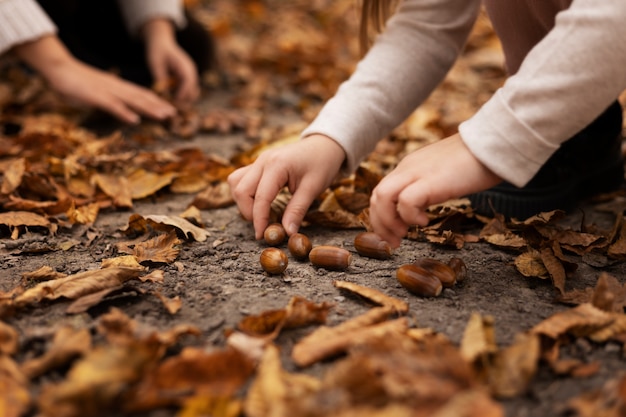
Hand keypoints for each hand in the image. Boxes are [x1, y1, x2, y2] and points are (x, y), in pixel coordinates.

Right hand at [13, 35, 176, 123]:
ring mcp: (107, 91)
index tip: (171, 110)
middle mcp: (117, 88)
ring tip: (163, 116)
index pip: (142, 95)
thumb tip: (123, 111)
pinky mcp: (95, 96)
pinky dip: (124, 112)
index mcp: (118, 87)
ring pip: (132, 100)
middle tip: (175, 115)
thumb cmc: (77, 83)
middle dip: (159, 106)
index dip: (157, 102)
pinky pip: (112, 105)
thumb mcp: (99, 93)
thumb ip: (112, 101)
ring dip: (149, 109)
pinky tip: (134, 120)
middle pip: (142, 97)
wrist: (59, 68)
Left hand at [142, 18, 199, 104]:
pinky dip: (182, 95)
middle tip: (172, 107)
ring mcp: (191, 74)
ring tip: (172, 104)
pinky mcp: (188, 76)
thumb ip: (160, 79)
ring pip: (193, 92)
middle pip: (193, 91)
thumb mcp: (155, 64)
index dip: (181, 94)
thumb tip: (163, 94)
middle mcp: (191, 70)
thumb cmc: (157, 51)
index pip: (187, 83)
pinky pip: (189, 90)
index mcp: (184, 65)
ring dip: (184, 99)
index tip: (172, 102)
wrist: (162, 41)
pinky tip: (172, 98)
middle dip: (184, 100)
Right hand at [228, 134, 346, 239]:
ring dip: (244, 202)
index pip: (260, 197)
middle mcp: (263, 161)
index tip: (263, 236)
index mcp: (277, 165)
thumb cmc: (322, 164)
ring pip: (236, 183)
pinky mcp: (259, 164)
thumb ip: (297, 210)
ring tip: (262, 212)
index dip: (259, 219)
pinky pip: (241, 179)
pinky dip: (246, 193)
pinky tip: (261, 202)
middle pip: (240, 190)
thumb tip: (287, 233)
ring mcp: (259, 161)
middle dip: (248, 212)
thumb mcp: (313, 189)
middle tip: (265, 224)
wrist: (324, 145)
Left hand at [369, 133, 501, 247]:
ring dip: (389, 222)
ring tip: (404, 233)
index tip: (393, 235)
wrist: (493, 144)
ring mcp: (416, 172)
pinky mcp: (430, 180)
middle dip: (380, 224)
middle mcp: (407, 168)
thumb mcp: (441, 175)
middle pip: (376, 196)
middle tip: (394, 242)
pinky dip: (409, 216)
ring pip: (382, 197)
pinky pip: (406, 201)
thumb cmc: (474, 162)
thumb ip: (427, 187)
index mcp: (408, 167)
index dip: (381, 217)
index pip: (381, 192)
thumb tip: (420, 208)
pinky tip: (424, 221)